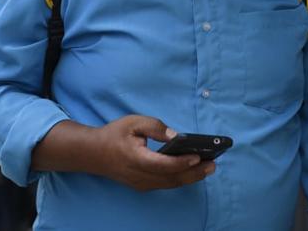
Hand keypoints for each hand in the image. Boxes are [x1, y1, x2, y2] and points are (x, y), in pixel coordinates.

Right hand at [91, 115, 215, 191]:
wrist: (94, 153)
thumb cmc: (114, 135)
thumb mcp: (133, 122)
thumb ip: (155, 127)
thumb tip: (176, 136)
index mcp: (136, 159)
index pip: (163, 165)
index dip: (182, 162)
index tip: (198, 156)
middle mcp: (140, 176)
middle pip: (171, 179)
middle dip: (194, 173)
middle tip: (213, 164)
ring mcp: (141, 184)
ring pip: (170, 184)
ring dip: (191, 177)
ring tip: (208, 167)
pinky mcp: (143, 185)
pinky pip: (165, 184)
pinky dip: (181, 178)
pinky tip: (193, 171)